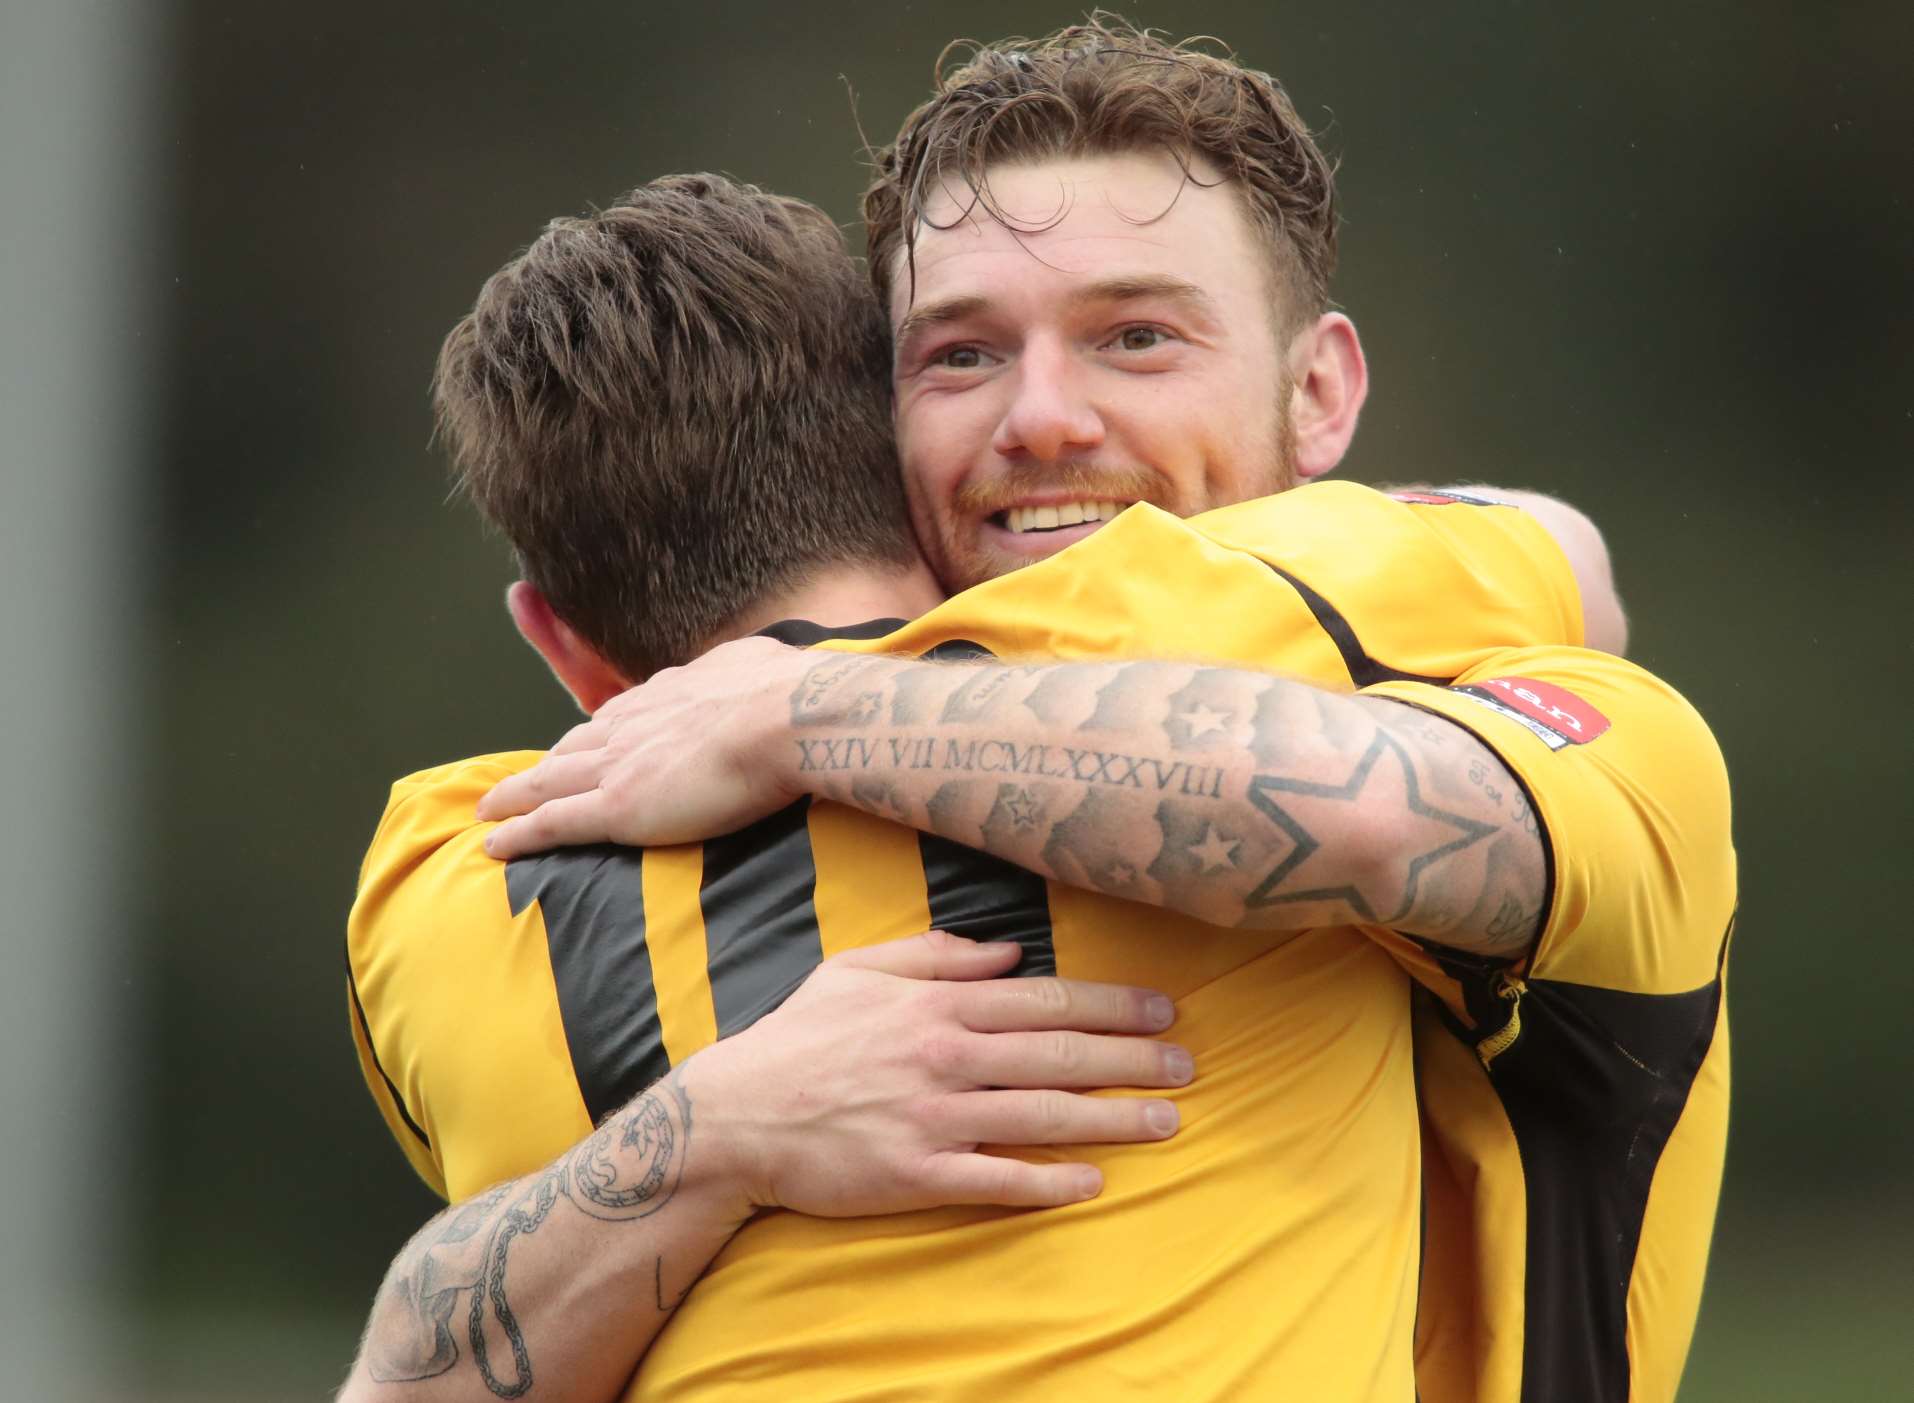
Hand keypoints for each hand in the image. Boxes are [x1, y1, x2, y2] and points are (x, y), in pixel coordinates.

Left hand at [479, 635, 808, 854]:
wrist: (790, 718)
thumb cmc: (790, 695)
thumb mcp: (758, 666)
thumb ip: (743, 675)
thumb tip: (758, 674)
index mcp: (668, 693)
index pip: (619, 717)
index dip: (595, 735)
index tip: (583, 746)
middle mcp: (634, 723)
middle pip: (574, 746)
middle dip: (546, 765)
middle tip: (522, 781)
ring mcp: (621, 764)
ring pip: (551, 782)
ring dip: (515, 795)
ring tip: (490, 809)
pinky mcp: (620, 806)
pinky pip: (555, 822)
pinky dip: (521, 833)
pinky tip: (495, 844)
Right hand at [682, 931, 1189, 1215]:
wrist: (735, 1117)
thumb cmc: (798, 1038)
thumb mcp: (856, 969)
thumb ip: (934, 954)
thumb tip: (1007, 951)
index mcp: (936, 1003)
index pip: (1046, 1000)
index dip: (1113, 1004)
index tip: (1163, 1009)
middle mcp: (945, 1055)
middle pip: (1061, 1054)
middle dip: (1133, 1059)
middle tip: (1190, 1065)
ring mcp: (934, 1118)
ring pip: (1044, 1114)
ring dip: (1113, 1118)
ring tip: (1168, 1121)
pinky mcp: (917, 1175)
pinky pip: (997, 1179)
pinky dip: (1049, 1181)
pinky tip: (1092, 1182)